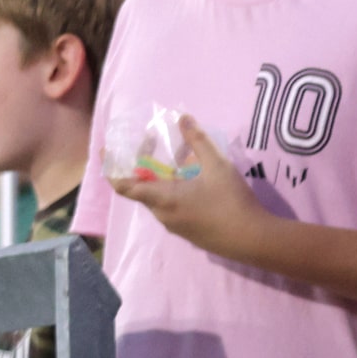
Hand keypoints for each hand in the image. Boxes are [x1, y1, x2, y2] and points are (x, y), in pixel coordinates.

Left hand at [109, 116, 259, 258]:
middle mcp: (163, 214)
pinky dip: (173, 192)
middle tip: (152, 144)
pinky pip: (172, 209)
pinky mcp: (189, 232)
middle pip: (142, 190)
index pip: (124, 186)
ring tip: (180, 160)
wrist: (251, 239)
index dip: (111, 169)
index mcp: (163, 198)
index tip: (105, 152)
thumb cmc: (230, 201)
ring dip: (161, 179)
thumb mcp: (217, 166)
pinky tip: (196, 182)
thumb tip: (182, 118)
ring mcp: (175, 226)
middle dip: (143, 167)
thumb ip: (198, 141)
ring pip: (159, 199)